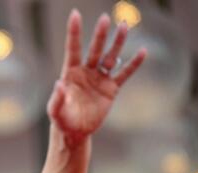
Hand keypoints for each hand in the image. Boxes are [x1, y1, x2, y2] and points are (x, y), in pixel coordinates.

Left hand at [47, 9, 146, 145]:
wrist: (75, 132)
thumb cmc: (62, 120)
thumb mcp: (55, 111)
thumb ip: (56, 98)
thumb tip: (59, 83)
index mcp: (70, 73)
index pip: (73, 48)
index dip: (74, 32)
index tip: (75, 14)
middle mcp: (86, 72)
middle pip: (94, 49)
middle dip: (99, 35)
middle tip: (105, 18)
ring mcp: (99, 79)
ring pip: (110, 57)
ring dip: (117, 43)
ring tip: (124, 26)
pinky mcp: (110, 89)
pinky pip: (124, 74)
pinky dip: (133, 64)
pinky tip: (143, 52)